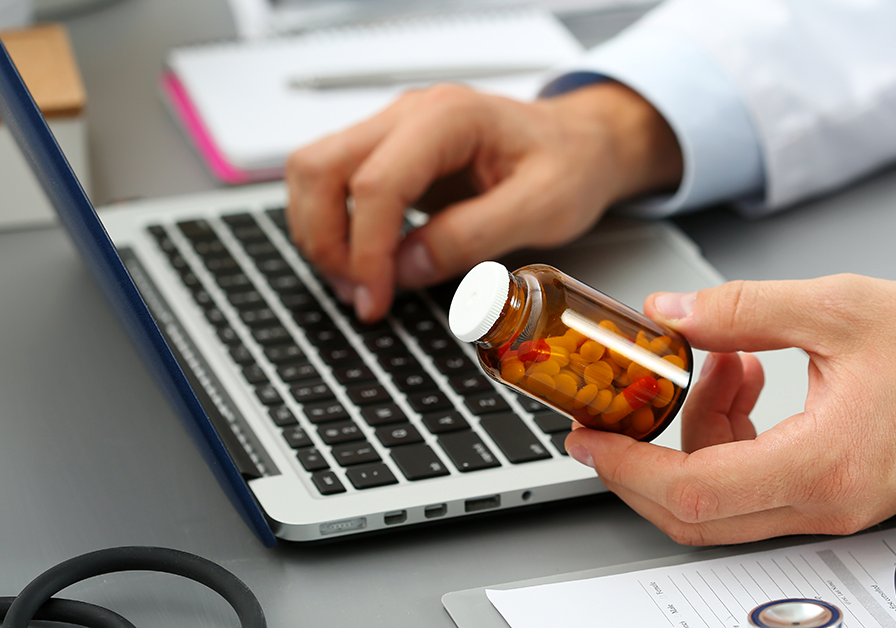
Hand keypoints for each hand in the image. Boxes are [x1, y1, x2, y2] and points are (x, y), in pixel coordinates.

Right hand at [285, 81, 681, 320]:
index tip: (376, 298)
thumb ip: (473, 237)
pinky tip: (366, 264)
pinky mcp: (391, 154)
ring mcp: (394, 130)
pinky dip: (335, 227)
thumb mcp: (543, 209)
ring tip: (359, 286)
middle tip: (360, 295)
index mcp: (450, 118)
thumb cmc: (571, 165)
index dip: (366, 250)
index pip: (376, 183)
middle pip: (319, 167)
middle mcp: (410, 115)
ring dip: (321, 234)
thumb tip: (404, 269)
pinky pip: (334, 184)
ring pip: (313, 172)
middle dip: (325, 240)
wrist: (582, 144)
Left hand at [564, 275, 895, 544]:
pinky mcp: (836, 495)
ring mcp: (831, 506)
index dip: (629, 470)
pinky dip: (733, 437)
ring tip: (727, 359)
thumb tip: (671, 314)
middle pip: (697, 513)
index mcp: (822, 464)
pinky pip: (757, 484)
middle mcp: (824, 502)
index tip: (590, 441)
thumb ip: (743, 310)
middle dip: (647, 461)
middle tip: (624, 409)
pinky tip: (749, 380)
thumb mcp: (839, 307)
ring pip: (724, 499)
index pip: (694, 491)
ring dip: (700, 431)